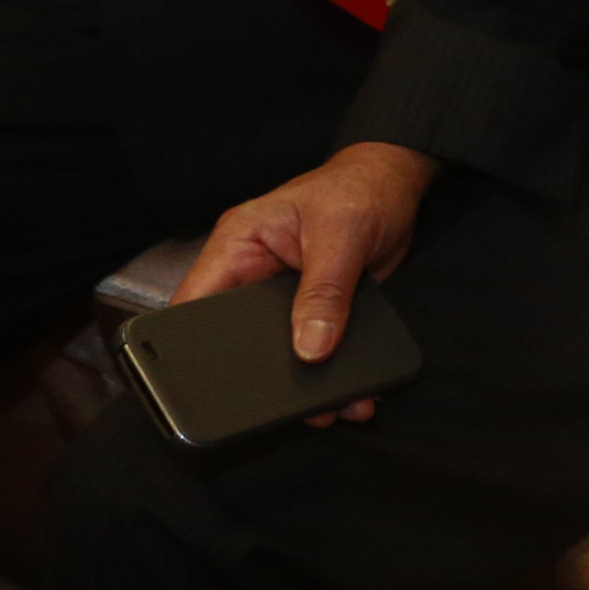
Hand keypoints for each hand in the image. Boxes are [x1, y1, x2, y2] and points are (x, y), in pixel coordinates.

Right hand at [174, 140, 438, 416]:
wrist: (398, 180)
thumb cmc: (362, 187)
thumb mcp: (342, 234)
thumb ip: (325, 290)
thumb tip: (311, 347)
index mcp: (238, 247)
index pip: (194, 305)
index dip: (190, 347)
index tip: (206, 385)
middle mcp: (252, 274)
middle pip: (236, 338)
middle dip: (260, 377)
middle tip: (286, 409)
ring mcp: (281, 295)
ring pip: (278, 350)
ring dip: (304, 381)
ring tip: (330, 409)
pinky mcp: (312, 308)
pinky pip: (312, 346)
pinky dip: (329, 370)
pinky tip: (351, 393)